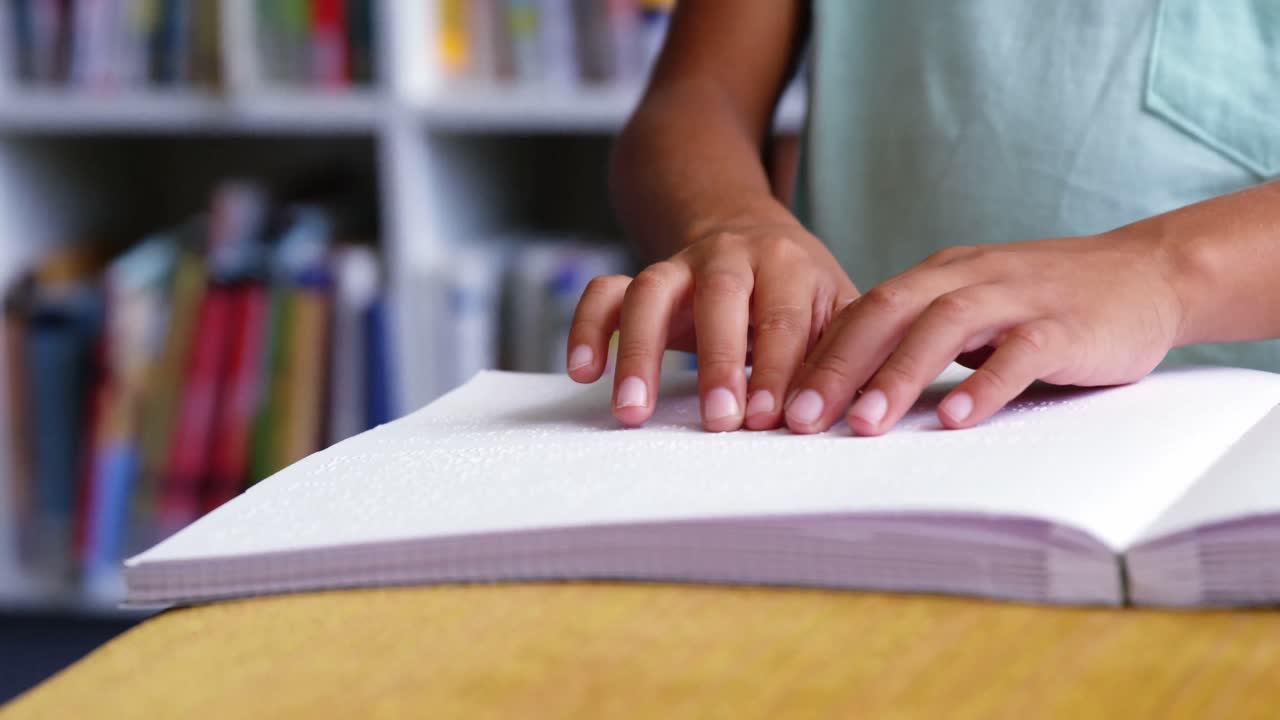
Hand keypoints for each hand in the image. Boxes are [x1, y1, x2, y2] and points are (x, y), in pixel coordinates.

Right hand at [566, 223, 858, 430]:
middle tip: (719, 421)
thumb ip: (847, 355)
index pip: (784, 318)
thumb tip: (864, 412)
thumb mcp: (838, 312)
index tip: (773, 421)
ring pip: (650, 291)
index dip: (780, 369)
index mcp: (788, 265)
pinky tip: (582, 371)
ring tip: (633, 411)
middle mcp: (730, 257)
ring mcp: (679, 265)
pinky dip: (586, 326)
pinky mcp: (641, 278)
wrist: (752, 236)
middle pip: (719, 298)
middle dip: (719, 361)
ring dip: (639, 352)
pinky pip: (604, 292)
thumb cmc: (803, 294)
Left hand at [782, 233, 1185, 435]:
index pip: (866, 310)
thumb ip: (924, 334)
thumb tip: (854, 384)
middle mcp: (971, 277)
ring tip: (864, 424)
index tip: (781, 402)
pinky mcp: (1067, 325)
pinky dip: (986, 384)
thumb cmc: (1049, 301)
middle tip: (801, 418)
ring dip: (900, 375)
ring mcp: (1020, 297)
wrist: (1148, 273)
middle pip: (890, 312)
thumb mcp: (976, 306)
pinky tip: (956, 419)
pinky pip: (1020, 352)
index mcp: (941, 274)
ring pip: (946, 326)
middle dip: (840, 366)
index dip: (821, 355)